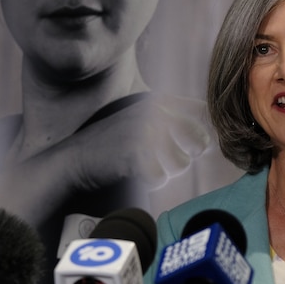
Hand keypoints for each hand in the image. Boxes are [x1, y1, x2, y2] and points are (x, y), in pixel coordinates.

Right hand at [64, 93, 211, 189]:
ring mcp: (146, 132)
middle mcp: (156, 112)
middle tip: (171, 161)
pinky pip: (160, 179)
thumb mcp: (141, 119)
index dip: (202, 131)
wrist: (76, 159)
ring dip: (168, 172)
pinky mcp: (137, 154)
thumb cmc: (113, 143)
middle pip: (199, 141)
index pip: (201, 110)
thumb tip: (208, 140)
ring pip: (181, 164)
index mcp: (158, 101)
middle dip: (188, 156)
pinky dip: (150, 182)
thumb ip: (171, 119)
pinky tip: (136, 175)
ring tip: (148, 167)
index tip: (189, 142)